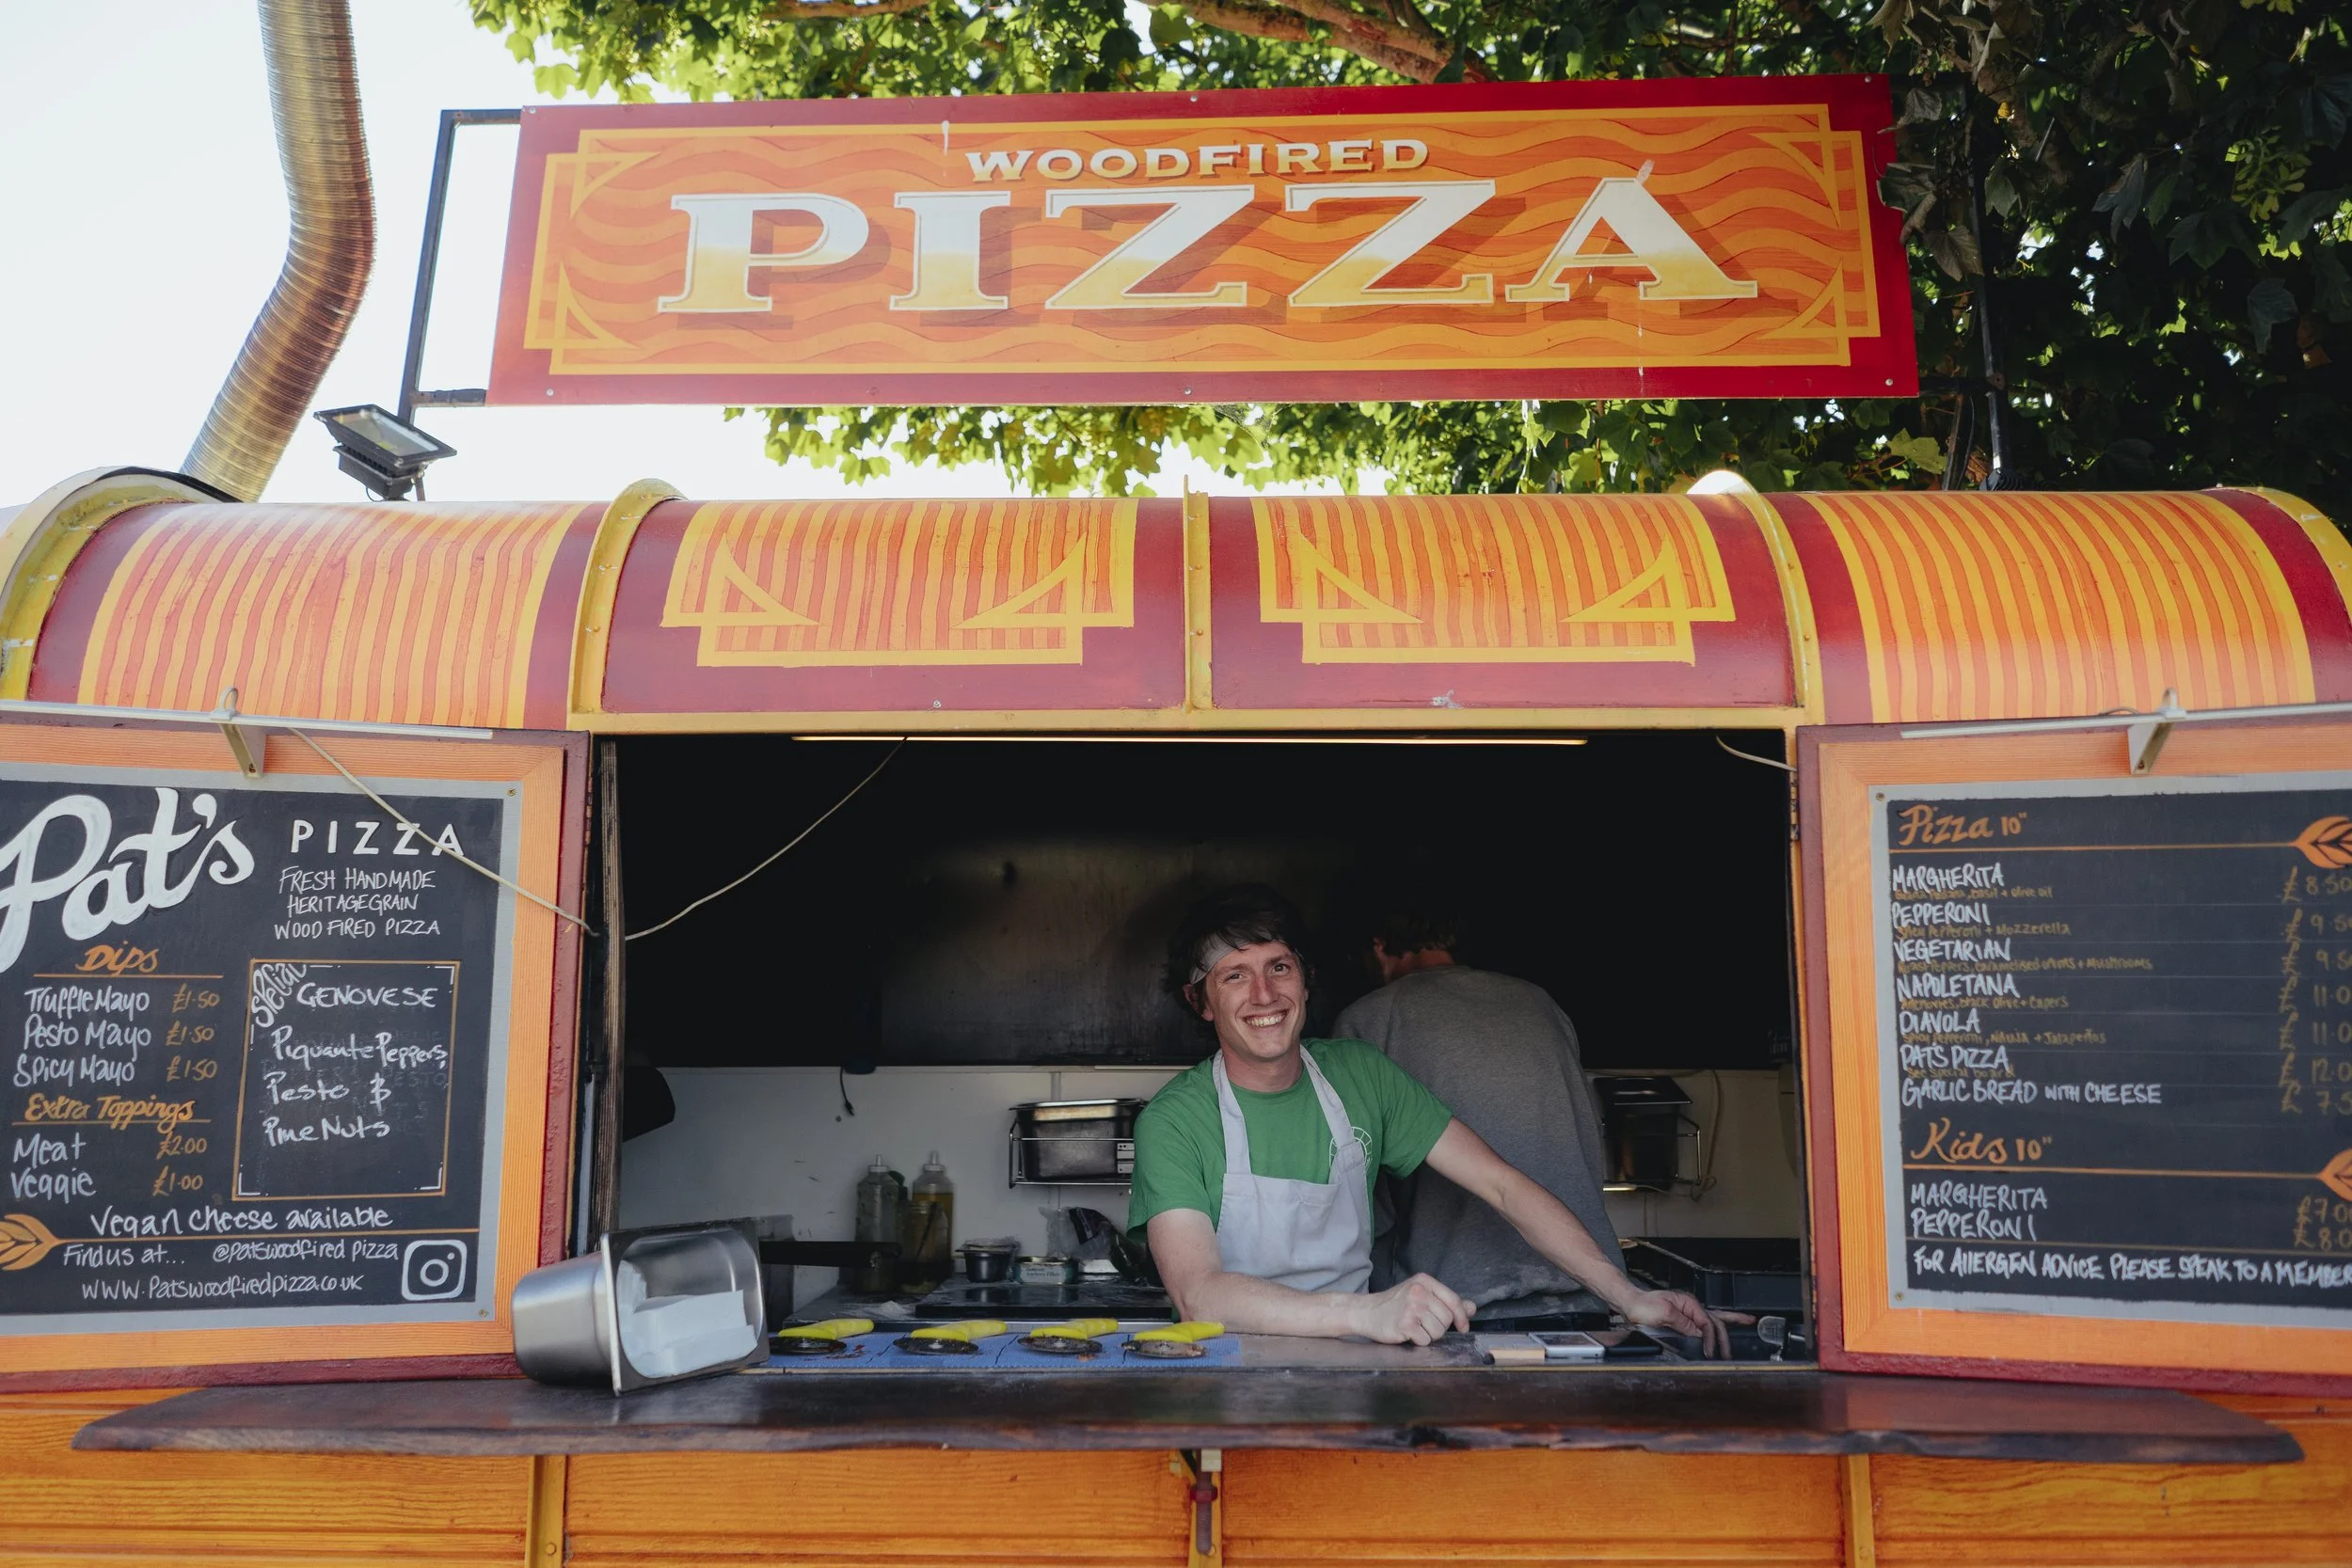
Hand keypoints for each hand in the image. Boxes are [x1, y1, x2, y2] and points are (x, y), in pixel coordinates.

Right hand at [1355, 1273, 1471, 1345]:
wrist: (1366, 1312)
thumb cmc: (1395, 1305)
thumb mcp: (1421, 1296)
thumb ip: (1446, 1301)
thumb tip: (1471, 1308)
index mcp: (1424, 1281)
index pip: (1454, 1300)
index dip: (1461, 1317)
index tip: (1462, 1327)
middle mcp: (1419, 1291)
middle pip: (1447, 1318)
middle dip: (1439, 1327)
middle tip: (1423, 1324)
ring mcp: (1411, 1307)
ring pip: (1438, 1331)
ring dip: (1429, 1335)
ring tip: (1414, 1327)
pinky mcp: (1405, 1324)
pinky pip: (1425, 1340)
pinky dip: (1418, 1341)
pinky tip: (1407, 1333)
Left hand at [1620, 1288, 1750, 1358]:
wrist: (1629, 1303)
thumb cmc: (1642, 1306)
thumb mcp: (1663, 1313)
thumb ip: (1682, 1323)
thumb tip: (1699, 1333)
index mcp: (1688, 1303)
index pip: (1706, 1323)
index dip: (1710, 1338)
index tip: (1710, 1352)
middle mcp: (1690, 1306)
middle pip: (1714, 1321)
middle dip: (1724, 1336)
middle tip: (1729, 1352)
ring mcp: (1687, 1312)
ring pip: (1713, 1318)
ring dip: (1729, 1322)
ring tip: (1747, 1321)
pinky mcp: (1682, 1319)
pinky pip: (1702, 1323)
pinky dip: (1715, 1325)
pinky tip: (1724, 1324)